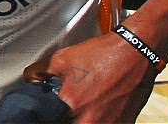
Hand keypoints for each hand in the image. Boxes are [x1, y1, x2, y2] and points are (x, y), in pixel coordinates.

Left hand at [24, 32, 155, 123]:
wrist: (136, 52)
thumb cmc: (105, 55)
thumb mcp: (63, 58)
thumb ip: (41, 71)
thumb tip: (31, 78)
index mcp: (73, 104)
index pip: (53, 118)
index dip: (52, 114)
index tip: (53, 110)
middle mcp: (92, 119)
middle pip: (72, 122)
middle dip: (68, 114)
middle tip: (74, 102)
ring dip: (86, 117)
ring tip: (90, 102)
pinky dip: (103, 119)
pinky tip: (102, 105)